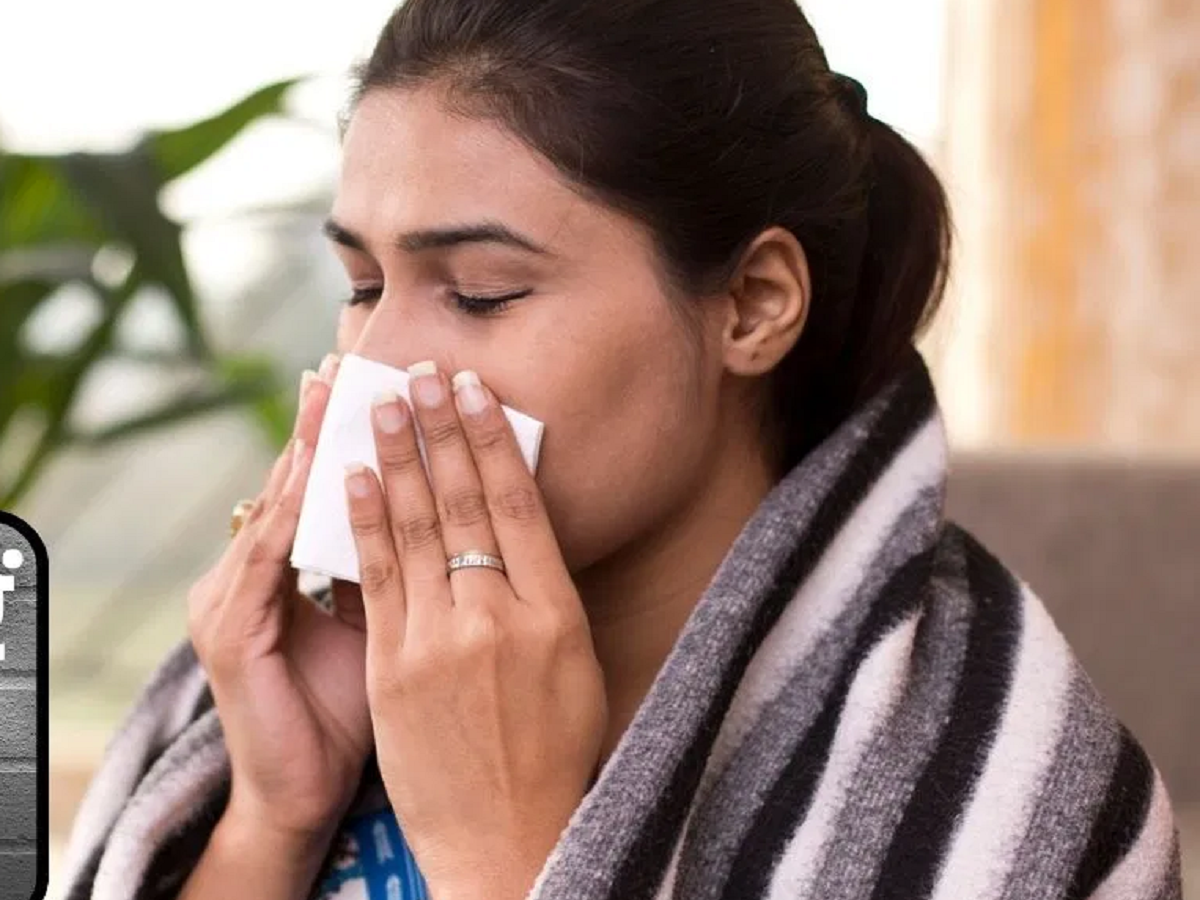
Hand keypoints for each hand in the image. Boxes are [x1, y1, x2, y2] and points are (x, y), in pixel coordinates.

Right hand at [187, 354, 373, 842]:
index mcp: (284, 573)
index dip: (342, 437)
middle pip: (292, 485)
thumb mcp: (378, 625)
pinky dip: (292, 511)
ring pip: (275, 508)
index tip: (373, 383)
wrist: (304, 794)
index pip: (318, 490)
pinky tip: (315, 468)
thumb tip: (438, 508)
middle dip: (320, 424)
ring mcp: (229, 600)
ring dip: (305, 450)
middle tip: (346, 362)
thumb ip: (390, 568)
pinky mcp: (228, 631)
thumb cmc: (346, 709)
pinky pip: (266, 558)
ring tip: (331, 396)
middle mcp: (248, 575)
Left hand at [344, 364, 606, 897]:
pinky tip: (351, 479)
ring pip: (415, 530)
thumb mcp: (577, 665)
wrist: (505, 836)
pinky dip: (362, 523)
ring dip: (395, 460)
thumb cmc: (553, 750)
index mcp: (557, 613)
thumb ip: (548, 592)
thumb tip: (521, 522)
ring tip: (380, 406)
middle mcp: (499, 617)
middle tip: (420, 373)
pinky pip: (376, 579)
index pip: (519, 505)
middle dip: (438, 431)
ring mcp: (441, 641)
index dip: (493, 440)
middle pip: (466, 504)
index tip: (472, 391)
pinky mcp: (393, 667)